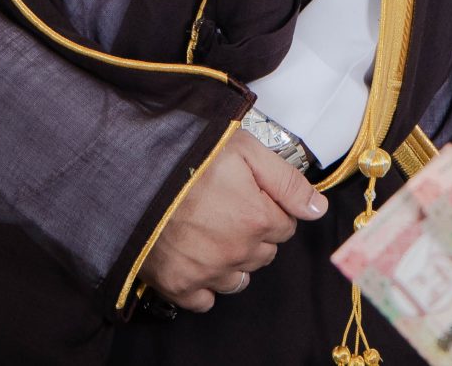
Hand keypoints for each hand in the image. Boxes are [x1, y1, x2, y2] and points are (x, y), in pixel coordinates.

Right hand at [145, 129, 328, 312]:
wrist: (133, 176)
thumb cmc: (189, 157)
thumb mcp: (246, 151)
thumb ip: (287, 181)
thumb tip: (318, 208)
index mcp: (257, 219)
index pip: (286, 226)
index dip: (269, 208)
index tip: (249, 196)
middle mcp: (237, 252)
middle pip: (264, 253)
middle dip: (254, 234)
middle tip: (227, 210)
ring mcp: (207, 272)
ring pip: (239, 279)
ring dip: (233, 261)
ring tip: (210, 233)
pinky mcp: (179, 285)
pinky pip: (206, 300)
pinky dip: (204, 284)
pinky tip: (195, 258)